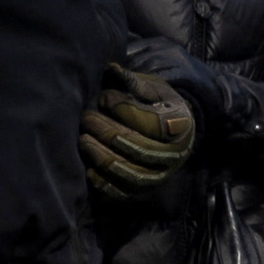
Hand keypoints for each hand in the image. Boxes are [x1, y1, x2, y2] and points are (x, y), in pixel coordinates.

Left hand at [82, 64, 197, 196]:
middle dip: (107, 133)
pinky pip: (125, 194)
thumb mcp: (153, 89)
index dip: (124, 110)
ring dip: (103, 158)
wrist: (174, 134)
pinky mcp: (147, 191)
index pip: (151, 123)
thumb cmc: (159, 106)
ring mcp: (162, 176)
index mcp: (181, 126)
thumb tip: (111, 69)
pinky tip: (88, 169)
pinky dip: (105, 184)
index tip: (104, 97)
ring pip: (131, 173)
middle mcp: (176, 155)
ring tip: (83, 141)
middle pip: (138, 148)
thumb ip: (133, 82)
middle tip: (86, 118)